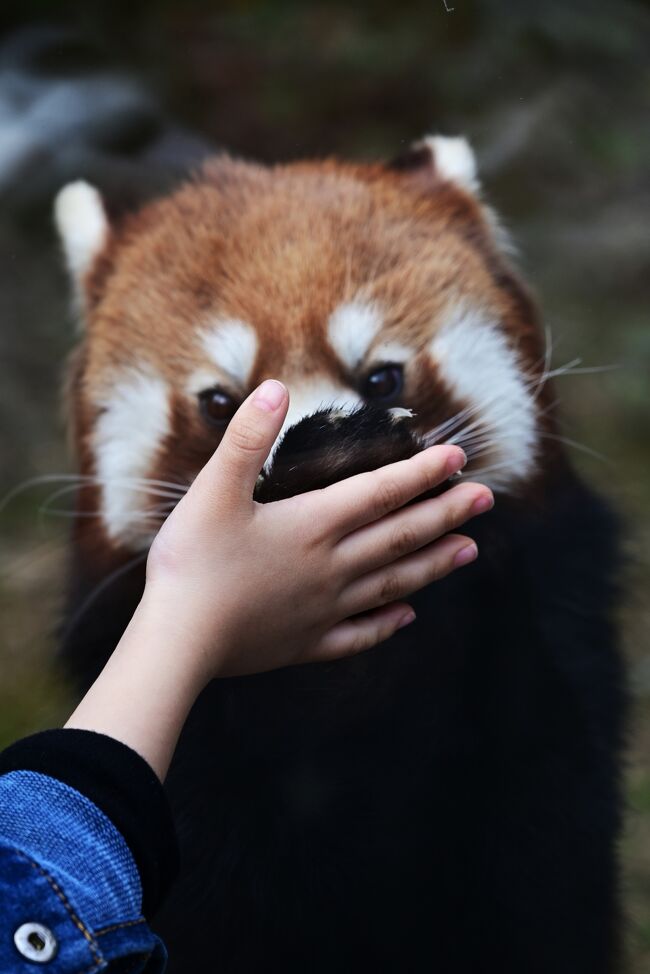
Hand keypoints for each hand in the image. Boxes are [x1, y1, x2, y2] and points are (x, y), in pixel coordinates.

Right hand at [66, 379, 492, 779]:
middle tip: (487, 499)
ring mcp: (325, 609)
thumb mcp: (213, 491)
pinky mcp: (308, 643)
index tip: (458, 455)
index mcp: (313, 526)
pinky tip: (408, 617)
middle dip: (446, 514)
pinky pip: (361, 634)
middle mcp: (331, 567)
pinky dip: (388, 624)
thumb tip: (275, 389)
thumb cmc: (192, 563)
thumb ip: (246, 439)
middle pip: (401, 535)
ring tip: (469, 550)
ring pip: (394, 582)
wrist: (179, 641)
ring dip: (434, 564)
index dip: (422, 472)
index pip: (381, 492)